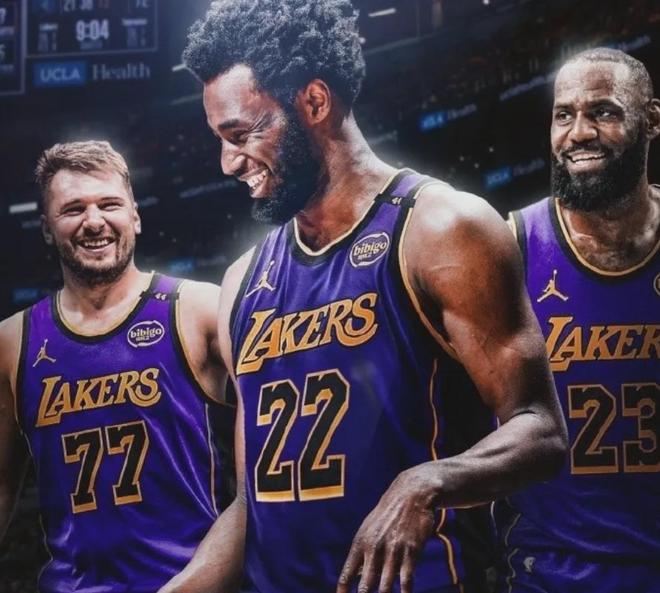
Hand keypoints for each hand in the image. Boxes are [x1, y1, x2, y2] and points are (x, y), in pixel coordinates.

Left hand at [337, 467, 436, 592]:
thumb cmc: (388, 514)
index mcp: (360, 543)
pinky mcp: (410, 551)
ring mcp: (392, 551)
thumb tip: (356, 577)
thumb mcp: (369, 528)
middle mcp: (374, 548)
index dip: (343, 592)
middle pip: (365, 586)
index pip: (347, 574)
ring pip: (385, 587)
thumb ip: (362, 553)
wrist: (411, 494)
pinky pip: (406, 580)